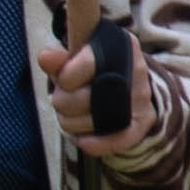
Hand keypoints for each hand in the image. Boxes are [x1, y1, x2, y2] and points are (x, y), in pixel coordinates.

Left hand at [35, 31, 159, 162]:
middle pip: (75, 99)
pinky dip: (96, 144)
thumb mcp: (76, 58)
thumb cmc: (94, 70)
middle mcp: (135, 69)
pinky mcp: (143, 121)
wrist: (130, 85)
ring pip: (86, 122)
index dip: (64, 77)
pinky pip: (118, 139)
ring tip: (77, 111)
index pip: (82, 66)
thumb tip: (46, 57)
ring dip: (72, 121)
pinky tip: (84, 140)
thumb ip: (59, 59)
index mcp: (117, 46)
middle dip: (62, 101)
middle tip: (68, 96)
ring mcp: (140, 96)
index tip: (64, 78)